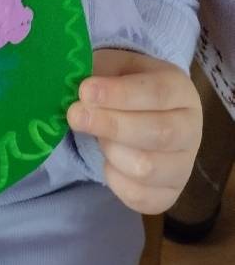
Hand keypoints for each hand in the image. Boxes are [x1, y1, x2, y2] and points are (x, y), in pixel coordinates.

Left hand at [66, 48, 202, 213]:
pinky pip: (138, 196)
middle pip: (159, 133)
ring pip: (146, 168)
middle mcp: (191, 129)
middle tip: (75, 115)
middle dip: (111, 125)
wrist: (142, 114)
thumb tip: (80, 96)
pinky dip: (114, 179)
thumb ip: (100, 75)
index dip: (120, 94)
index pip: (157, 93)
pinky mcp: (169, 194)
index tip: (85, 92)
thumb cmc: (126, 85)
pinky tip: (107, 160)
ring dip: (111, 151)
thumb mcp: (115, 67)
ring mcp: (184, 166)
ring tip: (98, 137)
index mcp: (181, 90)